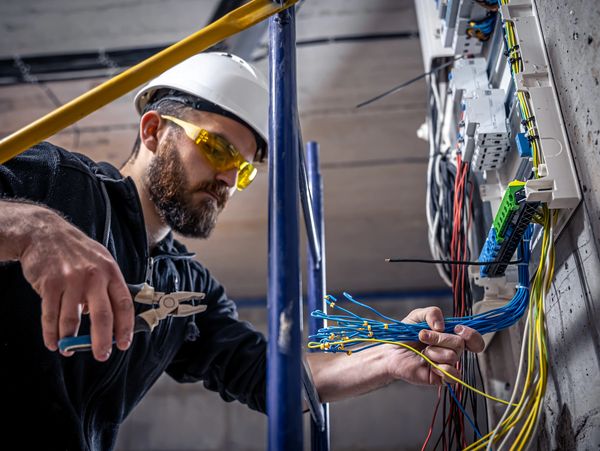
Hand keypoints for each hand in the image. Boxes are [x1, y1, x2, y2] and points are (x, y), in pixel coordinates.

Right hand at [18, 207, 133, 360]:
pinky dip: (51, 333)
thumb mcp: (101, 261)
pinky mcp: (50, 284)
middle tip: (101, 355)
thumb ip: (107, 287)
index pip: (124, 304)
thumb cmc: (77, 250)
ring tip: (70, 349)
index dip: (126, 327)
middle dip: (102, 341)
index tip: (124, 343)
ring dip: (71, 340)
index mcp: (111, 272)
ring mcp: (71, 280)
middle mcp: (94, 277)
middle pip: (102, 316)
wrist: (45, 233)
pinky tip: (54, 342)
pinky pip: (51, 315)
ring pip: (72, 320)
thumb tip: (112, 317)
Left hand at [386, 306, 484, 385]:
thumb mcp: (417, 316)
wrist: (390, 352)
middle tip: (423, 337)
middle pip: (460, 343)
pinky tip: (429, 364)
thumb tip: (442, 326)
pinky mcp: (441, 378)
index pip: (473, 338)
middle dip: (439, 338)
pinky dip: (440, 367)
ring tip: (423, 352)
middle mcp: (452, 350)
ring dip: (434, 351)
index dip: (471, 334)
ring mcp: (447, 364)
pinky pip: (452, 375)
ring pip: (452, 356)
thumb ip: (432, 312)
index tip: (457, 329)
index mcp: (450, 335)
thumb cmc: (404, 335)